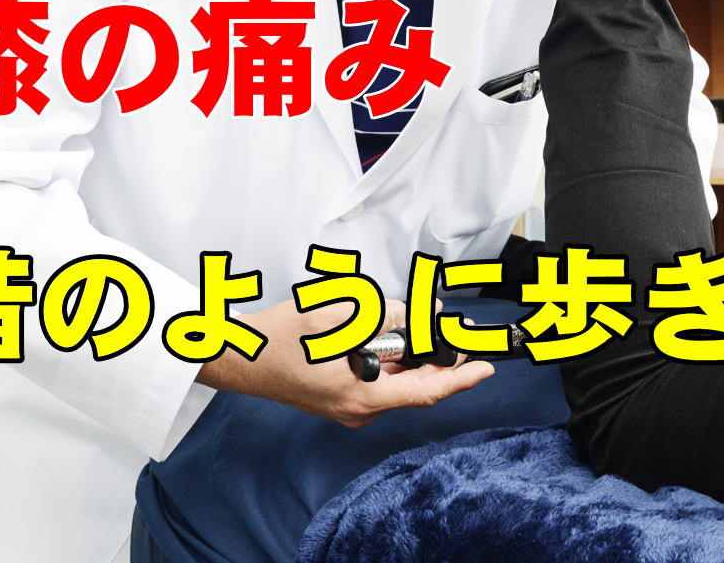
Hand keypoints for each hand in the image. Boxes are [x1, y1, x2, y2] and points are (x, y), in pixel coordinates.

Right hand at [196, 298, 493, 426]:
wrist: (237, 358)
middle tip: (459, 329)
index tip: (486, 367)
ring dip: (414, 352)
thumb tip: (420, 314)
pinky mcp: (344, 398)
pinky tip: (394, 333)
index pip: (425, 391)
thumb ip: (384, 315)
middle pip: (416, 383)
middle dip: (439, 355)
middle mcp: (360, 409)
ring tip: (425, 322)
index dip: (461, 378)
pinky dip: (394, 357)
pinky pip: (381, 378)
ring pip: (399, 378)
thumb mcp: (337, 315)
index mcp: (360, 396)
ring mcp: (351, 406)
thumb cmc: (277, 339)